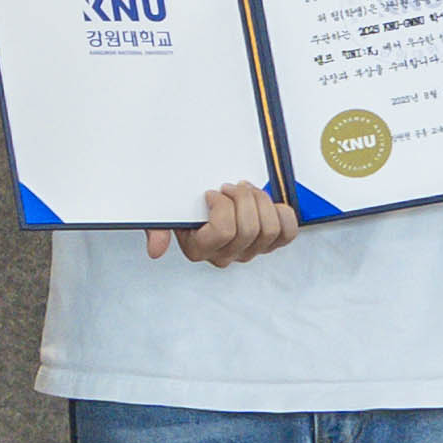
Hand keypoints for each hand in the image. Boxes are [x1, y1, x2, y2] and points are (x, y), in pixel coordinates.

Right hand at [161, 179, 299, 269]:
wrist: (200, 200)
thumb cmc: (183, 205)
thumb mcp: (164, 213)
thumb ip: (156, 228)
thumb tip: (155, 250)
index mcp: (199, 249)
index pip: (223, 232)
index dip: (222, 206)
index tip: (212, 193)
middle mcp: (225, 255)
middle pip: (248, 230)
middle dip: (242, 199)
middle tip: (231, 187)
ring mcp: (248, 251)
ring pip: (269, 231)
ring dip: (261, 202)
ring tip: (247, 191)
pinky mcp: (268, 243)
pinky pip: (287, 234)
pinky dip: (282, 214)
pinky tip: (267, 203)